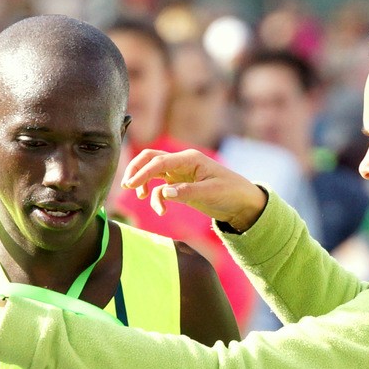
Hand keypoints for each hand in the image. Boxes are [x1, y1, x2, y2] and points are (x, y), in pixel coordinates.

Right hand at [122, 149, 268, 230]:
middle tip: (126, 185)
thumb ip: (186, 192)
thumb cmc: (231, 192)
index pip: (159, 162)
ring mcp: (179, 174)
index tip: (130, 185)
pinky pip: (160, 189)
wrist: (242, 202)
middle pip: (151, 159)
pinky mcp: (179, 186)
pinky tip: (161, 210)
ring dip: (143, 183)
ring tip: (141, 197)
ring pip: (152, 172)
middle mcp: (181, 163)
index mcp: (189, 159)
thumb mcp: (211, 192)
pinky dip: (157, 198)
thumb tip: (164, 193)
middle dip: (136, 170)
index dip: (142, 172)